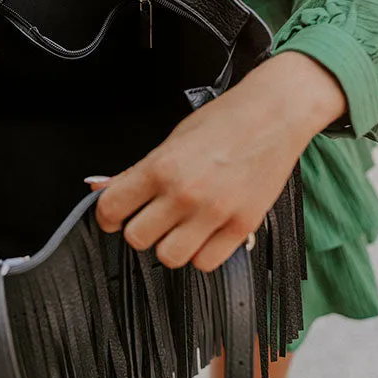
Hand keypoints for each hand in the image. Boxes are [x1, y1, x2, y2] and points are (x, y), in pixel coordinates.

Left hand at [90, 52, 346, 271]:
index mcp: (161, 166)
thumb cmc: (224, 121)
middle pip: (137, 239)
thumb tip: (103, 189)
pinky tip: (206, 233)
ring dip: (170, 246)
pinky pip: (206, 262)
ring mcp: (214, 213)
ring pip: (169, 257)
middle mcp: (185, 193)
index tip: (114, 217)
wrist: (275, 114)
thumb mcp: (172, 140)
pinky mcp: (242, 227)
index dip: (107, 217)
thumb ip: (139, 171)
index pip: (111, 208)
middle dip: (141, 230)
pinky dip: (202, 253)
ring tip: (181, 229)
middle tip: (152, 219)